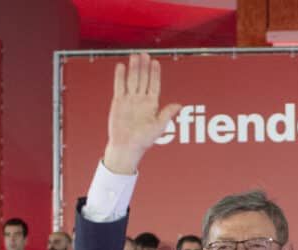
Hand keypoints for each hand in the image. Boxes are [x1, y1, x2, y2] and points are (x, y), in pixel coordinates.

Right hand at [103, 52, 183, 174]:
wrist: (126, 147)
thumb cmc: (144, 140)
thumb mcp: (158, 127)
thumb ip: (166, 114)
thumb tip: (178, 105)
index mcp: (152, 104)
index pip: (154, 85)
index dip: (155, 74)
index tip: (156, 62)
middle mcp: (141, 100)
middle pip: (143, 79)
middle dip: (144, 67)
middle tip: (144, 54)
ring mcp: (130, 100)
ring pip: (132, 80)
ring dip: (134, 68)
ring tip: (135, 56)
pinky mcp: (119, 102)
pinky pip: (119, 86)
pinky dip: (120, 76)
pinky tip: (121, 66)